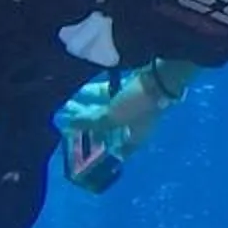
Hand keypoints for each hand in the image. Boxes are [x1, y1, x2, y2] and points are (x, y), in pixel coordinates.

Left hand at [56, 66, 177, 160]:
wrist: (160, 76)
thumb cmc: (138, 105)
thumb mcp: (112, 117)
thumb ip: (92, 123)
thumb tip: (71, 126)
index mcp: (134, 138)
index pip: (116, 151)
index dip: (99, 150)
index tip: (80, 148)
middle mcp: (135, 126)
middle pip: (107, 128)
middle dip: (88, 126)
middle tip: (67, 123)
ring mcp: (134, 107)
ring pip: (107, 110)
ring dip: (89, 108)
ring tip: (69, 105)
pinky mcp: (132, 90)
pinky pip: (110, 95)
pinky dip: (96, 95)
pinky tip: (82, 91)